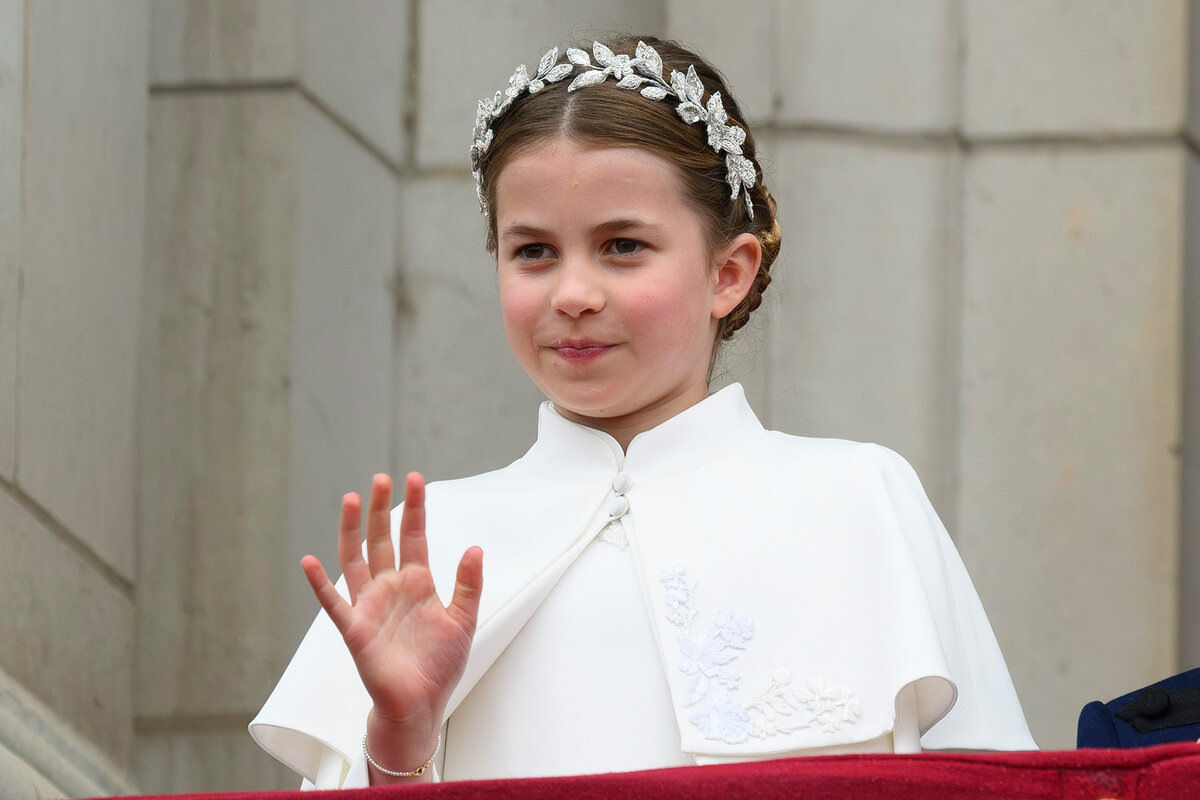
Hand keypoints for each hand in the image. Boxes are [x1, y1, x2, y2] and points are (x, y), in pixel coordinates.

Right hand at [301, 473, 482, 780]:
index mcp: (417, 584)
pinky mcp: (354, 629)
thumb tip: (475, 548)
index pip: (414, 537)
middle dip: (382, 508)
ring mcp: (370, 606)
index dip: (415, 509)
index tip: (416, 479)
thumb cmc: (439, 665)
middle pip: (382, 539)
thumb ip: (468, 584)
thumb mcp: (463, 621)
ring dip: (351, 530)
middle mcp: (390, 588)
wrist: (420, 705)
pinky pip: (333, 603)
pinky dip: (319, 583)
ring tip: (350, 499)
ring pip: (355, 559)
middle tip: (382, 478)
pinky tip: (308, 560)